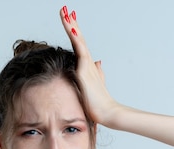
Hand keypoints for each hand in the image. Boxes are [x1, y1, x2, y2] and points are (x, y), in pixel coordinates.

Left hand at [59, 6, 119, 125]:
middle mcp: (88, 63)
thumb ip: (97, 73)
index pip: (79, 46)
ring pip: (78, 40)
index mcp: (88, 67)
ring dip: (71, 25)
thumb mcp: (95, 87)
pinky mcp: (84, 70)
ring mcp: (87, 66)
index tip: (70, 19)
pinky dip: (75, 38)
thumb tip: (99, 62)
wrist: (108, 112)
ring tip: (65, 11)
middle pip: (79, 39)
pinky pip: (79, 50)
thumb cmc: (100, 104)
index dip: (75, 32)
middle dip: (72, 23)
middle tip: (66, 9)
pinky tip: (71, 28)